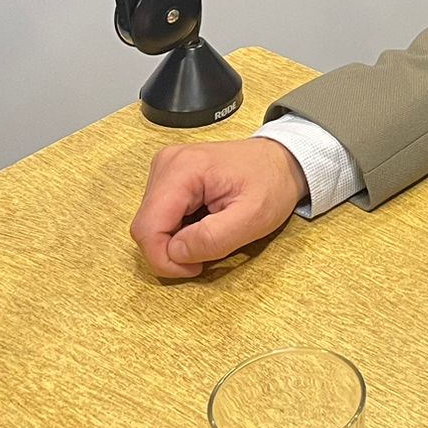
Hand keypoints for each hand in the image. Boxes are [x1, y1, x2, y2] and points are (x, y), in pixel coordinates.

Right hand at [129, 137, 307, 278]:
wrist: (282, 160)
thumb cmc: (272, 184)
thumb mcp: (253, 218)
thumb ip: (212, 239)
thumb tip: (174, 252)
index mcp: (183, 170)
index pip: (147, 228)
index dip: (165, 259)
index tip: (196, 266)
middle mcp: (166, 164)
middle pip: (146, 227)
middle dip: (173, 250)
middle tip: (210, 249)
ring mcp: (165, 168)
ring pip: (151, 224)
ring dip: (177, 240)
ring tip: (211, 229)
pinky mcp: (168, 177)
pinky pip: (160, 216)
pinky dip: (179, 229)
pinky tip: (204, 220)